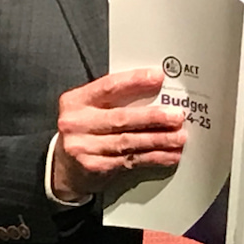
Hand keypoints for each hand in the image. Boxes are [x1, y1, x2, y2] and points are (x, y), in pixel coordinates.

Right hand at [52, 67, 185, 201]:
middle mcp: (76, 123)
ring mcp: (83, 147)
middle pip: (121, 118)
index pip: (108, 87)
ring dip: (159, 139)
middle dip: (153, 117)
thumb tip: (156, 89)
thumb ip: (115, 98)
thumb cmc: (85, 128)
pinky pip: (130, 160)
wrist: (64, 166)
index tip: (158, 77)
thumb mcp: (90, 107)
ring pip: (128, 141)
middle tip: (177, 115)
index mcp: (76, 101)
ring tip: (179, 136)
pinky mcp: (94, 167)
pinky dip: (154, 157)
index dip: (135, 81)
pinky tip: (169, 154)